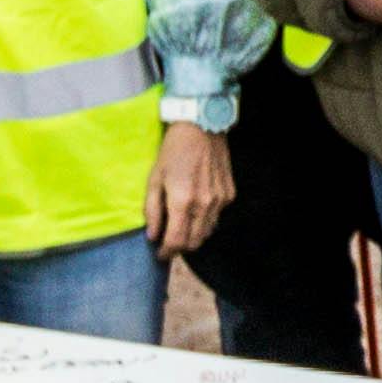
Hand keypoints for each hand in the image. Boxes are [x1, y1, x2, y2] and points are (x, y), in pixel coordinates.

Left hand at [147, 121, 231, 259]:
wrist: (202, 128)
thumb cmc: (172, 151)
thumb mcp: (154, 178)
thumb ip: (152, 210)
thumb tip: (153, 235)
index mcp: (182, 201)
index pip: (176, 241)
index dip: (167, 252)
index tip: (160, 255)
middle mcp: (204, 205)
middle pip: (194, 242)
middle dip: (180, 247)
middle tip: (169, 242)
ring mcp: (220, 200)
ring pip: (207, 232)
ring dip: (193, 235)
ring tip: (182, 227)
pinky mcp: (229, 194)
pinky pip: (216, 216)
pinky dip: (205, 220)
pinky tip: (196, 208)